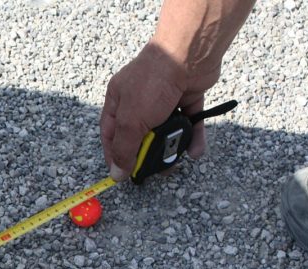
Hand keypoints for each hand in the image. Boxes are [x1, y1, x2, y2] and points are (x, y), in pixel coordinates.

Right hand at [100, 42, 221, 180]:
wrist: (188, 55)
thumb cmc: (152, 82)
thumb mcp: (130, 122)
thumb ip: (124, 149)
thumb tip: (117, 173)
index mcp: (118, 101)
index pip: (111, 134)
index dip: (115, 155)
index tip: (122, 174)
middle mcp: (139, 100)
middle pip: (140, 135)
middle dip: (147, 154)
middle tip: (153, 171)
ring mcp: (164, 98)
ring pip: (166, 131)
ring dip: (172, 147)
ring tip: (176, 161)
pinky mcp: (187, 97)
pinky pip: (190, 122)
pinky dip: (193, 136)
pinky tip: (195, 151)